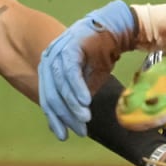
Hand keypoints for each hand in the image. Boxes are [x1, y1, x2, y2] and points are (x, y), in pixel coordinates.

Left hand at [38, 0, 134, 139]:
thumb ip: (77, 98)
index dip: (55, 118)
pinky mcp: (70, 47)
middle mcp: (49, 59)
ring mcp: (58, 51)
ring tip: (84, 120)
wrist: (117, 30)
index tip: (63, 135)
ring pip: (60, 86)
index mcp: (50, 67)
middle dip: (64, 116)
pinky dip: (77, 89)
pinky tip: (85, 103)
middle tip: (78, 131)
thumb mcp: (88, 81)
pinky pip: (70, 73)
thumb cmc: (102, 54)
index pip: (48, 98)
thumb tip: (74, 120)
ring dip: (72, 105)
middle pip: (51, 94)